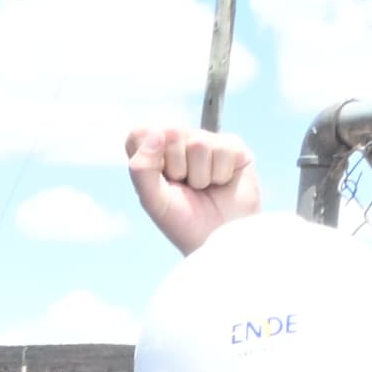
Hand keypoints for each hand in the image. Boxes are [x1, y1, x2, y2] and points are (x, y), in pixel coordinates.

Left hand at [124, 125, 262, 255]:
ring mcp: (206, 142)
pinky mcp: (233, 147)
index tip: (159, 182)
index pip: (139, 134)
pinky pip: (223, 149)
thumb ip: (142, 168)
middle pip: (171, 132)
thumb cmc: (183, 222)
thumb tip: (157, 133)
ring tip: (204, 189)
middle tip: (186, 188)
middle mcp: (179, 142)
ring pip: (198, 143)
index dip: (147, 157)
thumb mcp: (153, 200)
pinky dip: (220, 175)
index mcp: (153, 153)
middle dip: (177, 168)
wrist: (219, 239)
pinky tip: (222, 184)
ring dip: (201, 176)